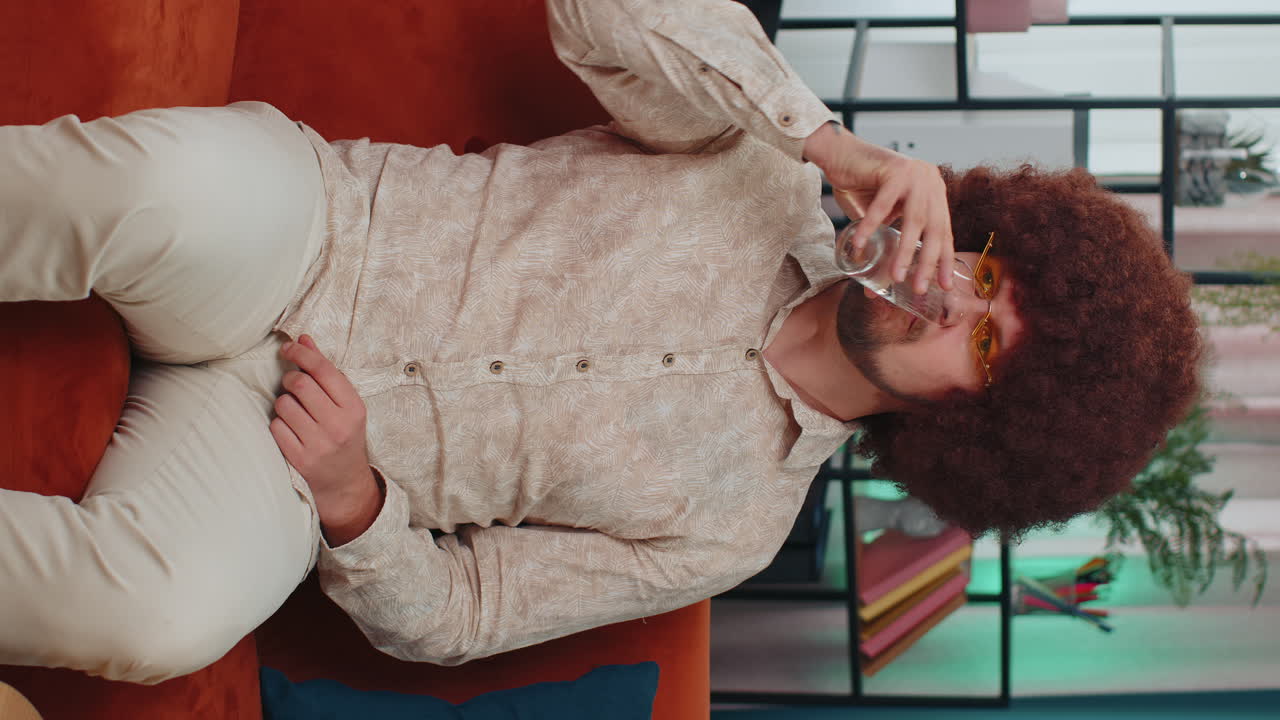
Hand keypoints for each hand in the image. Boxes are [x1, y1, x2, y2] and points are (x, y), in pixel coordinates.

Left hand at [270, 334, 381, 544]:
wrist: (345, 482)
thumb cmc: (344, 434)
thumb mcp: (345, 404)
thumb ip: (325, 371)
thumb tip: (304, 339)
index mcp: (354, 407)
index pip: (323, 370)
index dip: (301, 353)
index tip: (289, 347)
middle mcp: (338, 425)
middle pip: (300, 384)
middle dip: (290, 379)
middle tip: (293, 384)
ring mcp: (319, 444)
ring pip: (284, 404)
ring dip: (283, 403)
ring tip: (295, 412)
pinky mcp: (300, 459)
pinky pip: (276, 427)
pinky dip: (279, 424)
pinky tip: (291, 429)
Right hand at [804, 122, 954, 292]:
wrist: (839, 152)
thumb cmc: (859, 185)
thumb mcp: (884, 213)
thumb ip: (890, 234)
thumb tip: (886, 279)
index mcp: (933, 191)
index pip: (944, 231)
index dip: (944, 260)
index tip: (944, 286)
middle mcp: (931, 181)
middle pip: (935, 228)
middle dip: (928, 263)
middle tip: (919, 288)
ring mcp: (916, 173)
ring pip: (915, 220)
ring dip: (905, 251)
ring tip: (896, 276)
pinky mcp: (896, 169)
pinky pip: (883, 205)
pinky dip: (870, 227)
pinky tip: (861, 245)